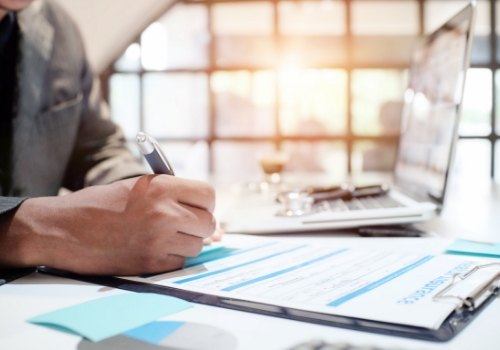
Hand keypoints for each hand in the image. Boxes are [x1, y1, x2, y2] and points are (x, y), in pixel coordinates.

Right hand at [0, 175, 215, 274]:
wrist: (64, 229)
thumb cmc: (101, 204)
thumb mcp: (139, 186)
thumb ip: (173, 194)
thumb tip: (206, 212)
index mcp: (162, 187)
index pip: (208, 195)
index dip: (205, 203)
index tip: (196, 207)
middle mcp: (165, 213)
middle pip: (208, 223)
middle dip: (199, 224)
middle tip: (182, 224)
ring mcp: (159, 240)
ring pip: (197, 246)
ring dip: (186, 242)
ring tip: (163, 236)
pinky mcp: (151, 263)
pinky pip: (180, 262)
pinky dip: (172, 258)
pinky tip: (153, 248)